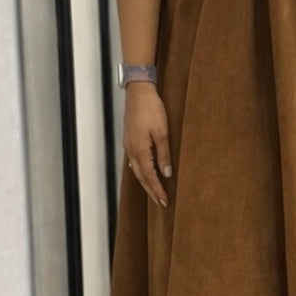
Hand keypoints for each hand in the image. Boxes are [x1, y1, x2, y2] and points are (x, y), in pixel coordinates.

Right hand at [123, 83, 172, 207]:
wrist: (138, 92)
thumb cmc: (151, 109)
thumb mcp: (162, 132)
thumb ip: (164, 154)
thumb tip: (166, 173)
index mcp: (140, 150)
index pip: (149, 177)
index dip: (157, 190)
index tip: (164, 202)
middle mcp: (131, 151)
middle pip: (141, 177)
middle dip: (151, 191)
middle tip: (160, 202)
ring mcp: (129, 145)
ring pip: (137, 170)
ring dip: (146, 182)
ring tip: (155, 191)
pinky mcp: (130, 140)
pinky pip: (135, 162)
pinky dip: (141, 171)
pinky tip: (147, 172)